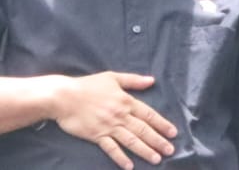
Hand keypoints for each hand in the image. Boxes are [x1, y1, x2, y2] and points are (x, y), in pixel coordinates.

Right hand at [51, 71, 176, 169]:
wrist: (65, 96)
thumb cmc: (88, 85)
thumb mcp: (112, 78)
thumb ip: (133, 80)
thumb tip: (151, 80)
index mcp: (126, 100)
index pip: (148, 114)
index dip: (162, 124)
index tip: (173, 133)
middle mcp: (120, 115)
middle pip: (143, 129)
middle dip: (158, 140)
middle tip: (170, 150)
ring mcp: (109, 126)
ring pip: (131, 140)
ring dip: (145, 150)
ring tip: (156, 159)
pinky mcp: (97, 136)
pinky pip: (111, 149)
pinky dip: (120, 157)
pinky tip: (129, 166)